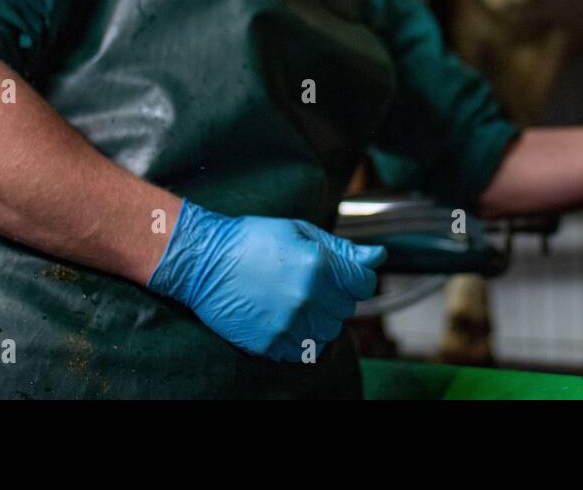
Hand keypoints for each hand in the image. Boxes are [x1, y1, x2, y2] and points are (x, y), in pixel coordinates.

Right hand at [147, 199, 385, 360]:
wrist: (203, 263)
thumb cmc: (251, 240)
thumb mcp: (299, 232)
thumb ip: (342, 249)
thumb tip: (379, 255)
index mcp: (318, 266)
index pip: (364, 283)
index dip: (355, 277)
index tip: (340, 274)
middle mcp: (307, 298)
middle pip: (347, 309)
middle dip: (335, 295)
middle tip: (308, 282)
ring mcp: (289, 325)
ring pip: (329, 332)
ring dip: (320, 318)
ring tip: (295, 300)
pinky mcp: (271, 345)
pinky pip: (305, 350)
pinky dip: (301, 337)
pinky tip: (284, 318)